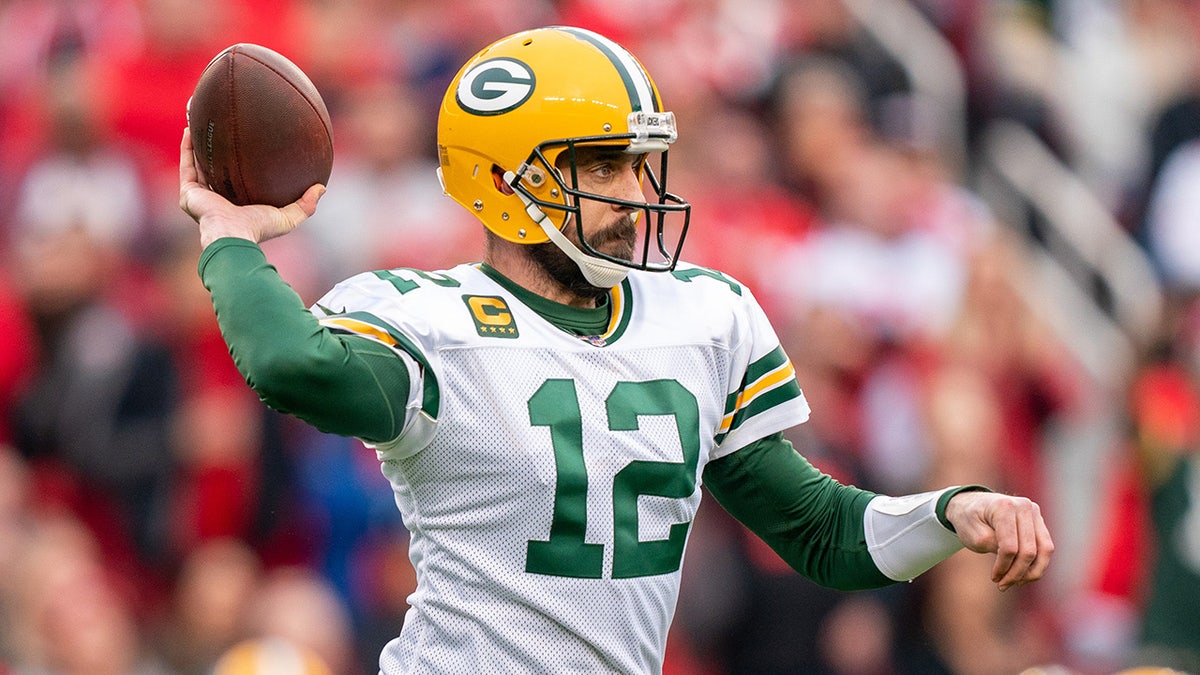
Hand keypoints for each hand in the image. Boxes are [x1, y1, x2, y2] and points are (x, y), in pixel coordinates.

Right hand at [178, 128, 324, 248]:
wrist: (234, 235)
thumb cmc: (259, 228)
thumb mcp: (289, 217)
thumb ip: (305, 204)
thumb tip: (322, 188)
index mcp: (236, 204)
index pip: (237, 180)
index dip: (239, 163)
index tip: (246, 145)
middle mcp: (216, 199)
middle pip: (216, 168)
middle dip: (216, 148)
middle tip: (222, 127)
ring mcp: (200, 196)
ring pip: (197, 163)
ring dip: (198, 142)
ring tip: (200, 120)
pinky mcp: (188, 193)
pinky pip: (187, 165)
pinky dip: (188, 147)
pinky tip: (191, 127)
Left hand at [944, 490, 1053, 591]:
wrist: (970, 504)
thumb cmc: (969, 520)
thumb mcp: (973, 535)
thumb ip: (995, 546)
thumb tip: (1017, 562)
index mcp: (1004, 506)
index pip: (1010, 546)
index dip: (1003, 566)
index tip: (994, 578)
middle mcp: (1023, 506)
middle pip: (1029, 550)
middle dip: (1017, 573)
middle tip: (1002, 586)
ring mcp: (1034, 512)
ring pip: (1045, 549)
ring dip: (1032, 572)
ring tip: (1016, 583)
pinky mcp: (1039, 521)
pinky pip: (1045, 547)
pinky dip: (1036, 564)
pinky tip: (1023, 575)